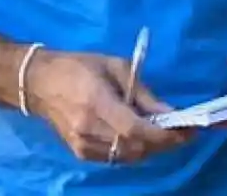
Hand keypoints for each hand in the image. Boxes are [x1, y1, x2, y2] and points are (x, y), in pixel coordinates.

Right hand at [25, 49, 192, 162]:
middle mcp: (88, 130)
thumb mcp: (117, 67)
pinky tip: (142, 136)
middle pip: (134, 147)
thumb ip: (144, 93)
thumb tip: (170, 112)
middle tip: (183, 131)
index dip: (163, 135)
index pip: (135, 129)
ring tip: (166, 132)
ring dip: (150, 148)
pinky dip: (134, 150)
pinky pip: (114, 158)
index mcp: (97, 103)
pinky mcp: (79, 153)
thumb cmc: (81, 67)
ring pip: (127, 157)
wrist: (39, 83)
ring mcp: (81, 145)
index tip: (187, 131)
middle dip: (163, 143)